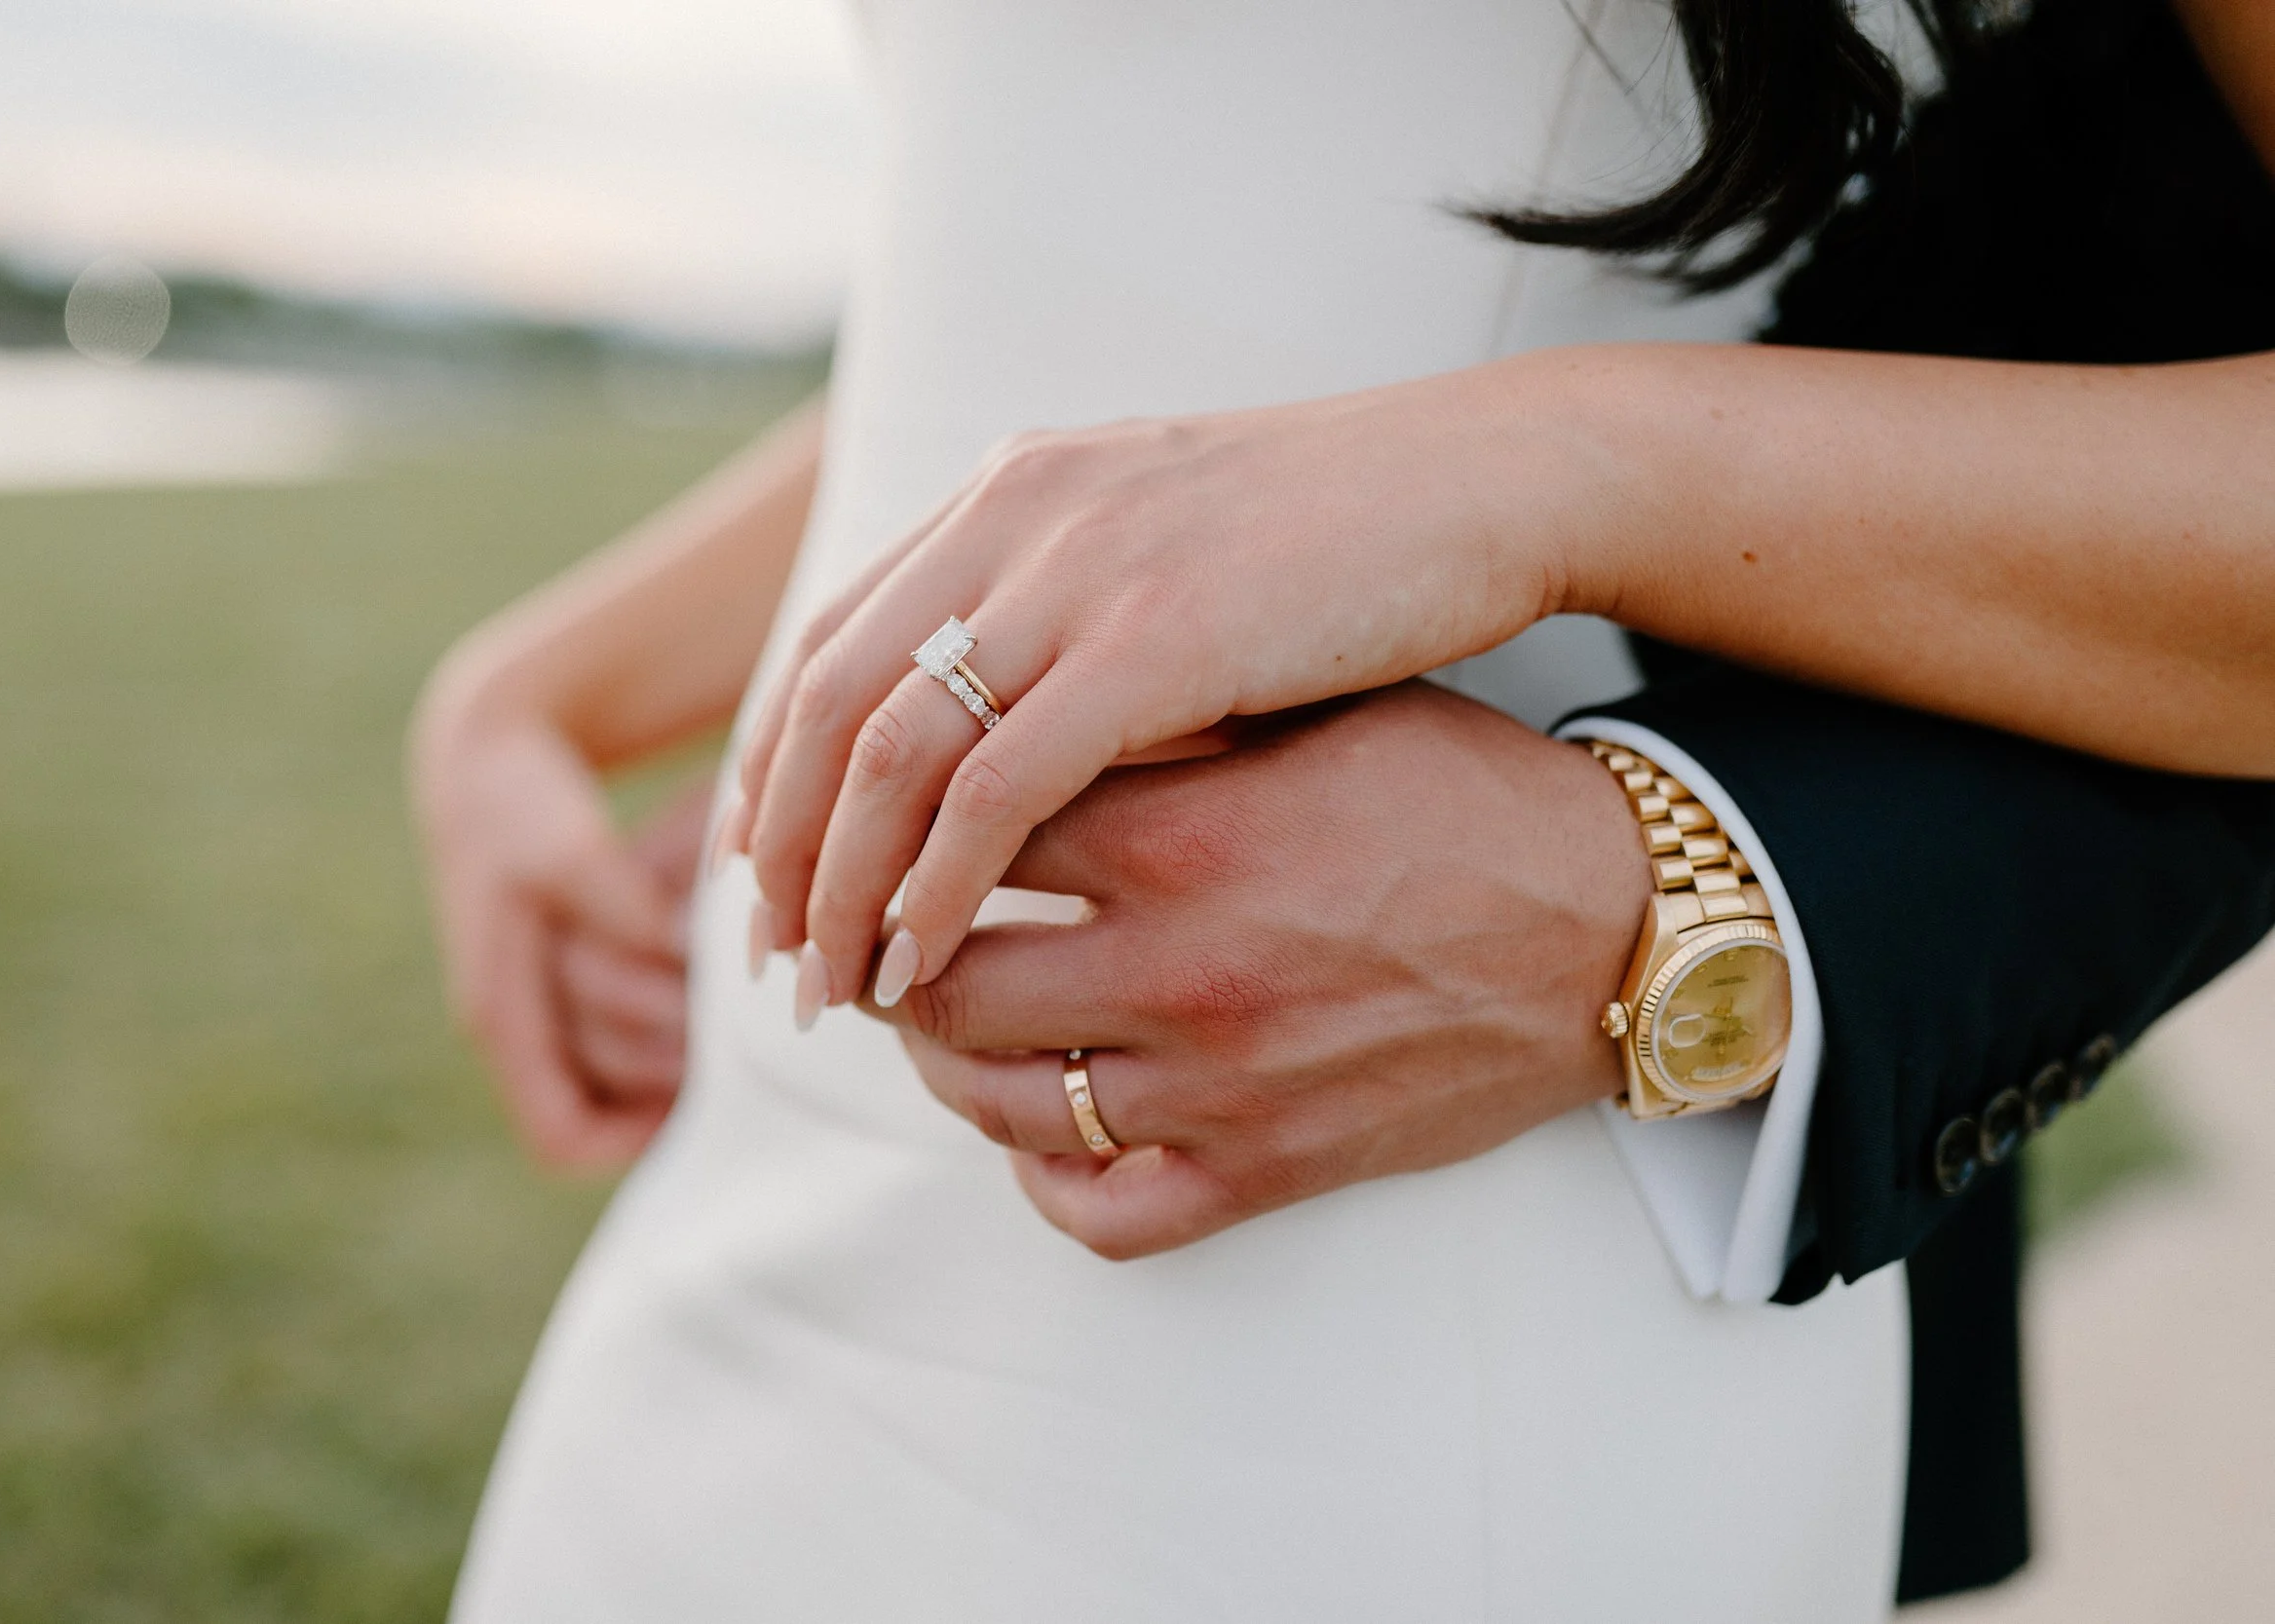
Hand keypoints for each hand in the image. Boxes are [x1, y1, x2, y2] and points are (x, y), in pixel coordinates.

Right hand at [413, 697, 705, 1167]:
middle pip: (602, 1111)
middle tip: (735, 1041)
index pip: (563, 1135)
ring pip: (614, 1085)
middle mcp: (514, 1032)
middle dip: (669, 1082)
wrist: (481, 771)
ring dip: (671, 1063)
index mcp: (501, 1011)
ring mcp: (533, 1017)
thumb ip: (620, 904)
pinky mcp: (554, 995)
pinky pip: (612, 1058)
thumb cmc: (519, 808)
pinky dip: (661, 1046)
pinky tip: (712, 1012)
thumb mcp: (564, 848)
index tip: (700, 1099)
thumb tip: (678, 953)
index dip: (633, 1139)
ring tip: (730, 1024)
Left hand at [727, 357, 1614, 1012]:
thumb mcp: (1162, 559)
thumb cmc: (1343, 553)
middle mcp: (1016, 519)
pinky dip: (938, 883)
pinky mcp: (1153, 641)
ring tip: (835, 989)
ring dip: (845, 884)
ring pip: (887, 750)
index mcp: (1011, 497)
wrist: (1485, 492)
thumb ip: (1063, 621)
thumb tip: (993, 733)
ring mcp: (1079, 573)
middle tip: (775, 961)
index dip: (778, 771)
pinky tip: (922, 961)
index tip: (766, 877)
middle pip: (829, 704)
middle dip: (785, 847)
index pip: (832, 646)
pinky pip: (994, 785)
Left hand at [860, 681, 1649, 1258]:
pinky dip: (1043, 1177)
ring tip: (946, 1018)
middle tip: (883, 934)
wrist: (1615, 930)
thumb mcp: (1315, 712)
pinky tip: (1040, 1128)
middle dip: (891, 960)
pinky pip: (1097, 1210)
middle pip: (943, 985)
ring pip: (997, 1102)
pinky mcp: (1263, 1170)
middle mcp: (1178, 969)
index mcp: (1180, 836)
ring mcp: (1215, 1087)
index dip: (904, 829)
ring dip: (946, 1063)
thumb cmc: (1466, 796)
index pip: (961, 836)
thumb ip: (1163, 716)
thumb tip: (1020, 703)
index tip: (891, 824)